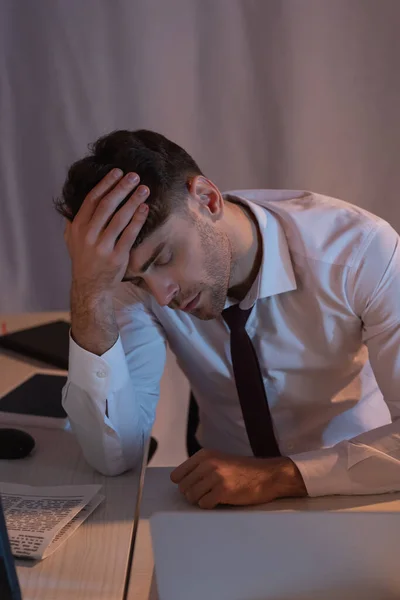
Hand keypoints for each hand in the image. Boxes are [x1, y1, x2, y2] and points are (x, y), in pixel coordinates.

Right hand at [64, 169, 148, 298]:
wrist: (90, 286)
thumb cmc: (84, 260)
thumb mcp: (72, 239)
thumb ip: (73, 221)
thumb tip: (74, 201)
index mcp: (78, 227)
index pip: (92, 199)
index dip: (106, 184)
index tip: (117, 172)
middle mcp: (89, 235)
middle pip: (107, 205)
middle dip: (121, 188)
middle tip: (134, 176)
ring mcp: (103, 246)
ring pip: (120, 218)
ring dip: (133, 201)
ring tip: (144, 189)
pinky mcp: (117, 257)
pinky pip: (129, 234)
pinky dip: (138, 220)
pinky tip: (145, 209)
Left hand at [170, 449, 306, 508]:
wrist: (266, 475)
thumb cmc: (242, 470)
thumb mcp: (219, 460)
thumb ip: (200, 467)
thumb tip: (179, 482)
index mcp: (204, 455)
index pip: (177, 475)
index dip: (183, 484)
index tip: (193, 487)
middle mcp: (208, 463)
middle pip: (183, 488)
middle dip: (192, 493)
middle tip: (206, 493)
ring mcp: (215, 477)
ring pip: (191, 497)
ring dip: (200, 500)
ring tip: (213, 496)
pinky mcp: (223, 491)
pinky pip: (204, 504)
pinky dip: (209, 505)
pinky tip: (219, 500)